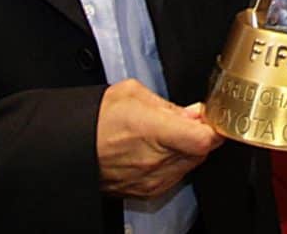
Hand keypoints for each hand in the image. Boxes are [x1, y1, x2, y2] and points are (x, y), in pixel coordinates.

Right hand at [94, 79, 221, 199]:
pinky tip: (157, 151)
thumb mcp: (133, 93)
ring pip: (189, 166)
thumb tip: (194, 114)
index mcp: (154, 130)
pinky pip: (174, 177)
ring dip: (187, 151)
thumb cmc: (96, 118)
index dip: (215, 127)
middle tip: (185, 122)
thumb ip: (170, 105)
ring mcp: (152, 180)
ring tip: (166, 135)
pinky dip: (173, 164)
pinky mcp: (146, 191)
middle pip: (202, 152)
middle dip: (200, 136)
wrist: (71, 146)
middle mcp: (155, 161)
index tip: (213, 118)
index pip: (204, 139)